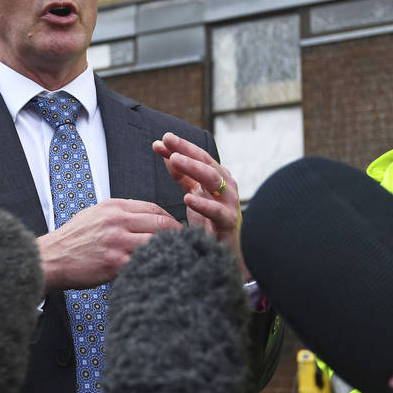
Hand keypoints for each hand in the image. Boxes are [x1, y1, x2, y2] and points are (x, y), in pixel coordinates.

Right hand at [37, 198, 180, 291]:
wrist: (51, 259)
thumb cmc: (72, 240)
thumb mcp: (95, 215)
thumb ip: (119, 213)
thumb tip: (143, 217)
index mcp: (114, 207)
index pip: (154, 208)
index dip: (169, 219)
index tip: (176, 228)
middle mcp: (118, 221)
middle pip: (161, 223)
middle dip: (176, 234)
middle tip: (185, 244)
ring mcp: (118, 242)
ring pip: (157, 242)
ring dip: (170, 250)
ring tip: (178, 258)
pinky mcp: (116, 264)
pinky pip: (145, 263)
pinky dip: (155, 266)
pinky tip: (161, 270)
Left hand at [153, 132, 245, 275]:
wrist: (224, 253)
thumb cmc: (209, 221)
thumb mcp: (194, 193)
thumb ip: (181, 174)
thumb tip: (166, 151)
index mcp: (217, 177)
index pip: (198, 156)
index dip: (181, 146)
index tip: (162, 139)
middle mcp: (226, 185)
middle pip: (206, 162)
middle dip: (186, 150)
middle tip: (168, 142)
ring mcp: (229, 202)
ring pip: (214, 180)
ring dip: (194, 168)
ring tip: (175, 160)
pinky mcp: (229, 222)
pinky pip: (217, 211)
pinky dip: (204, 205)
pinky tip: (187, 198)